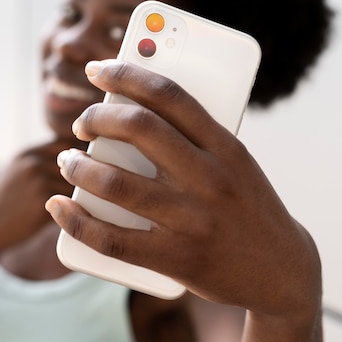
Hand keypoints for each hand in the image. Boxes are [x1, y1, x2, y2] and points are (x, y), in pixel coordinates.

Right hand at [0, 138, 74, 253]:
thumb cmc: (10, 199)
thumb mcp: (17, 169)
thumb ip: (41, 158)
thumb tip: (79, 151)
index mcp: (27, 153)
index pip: (65, 146)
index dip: (76, 158)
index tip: (79, 172)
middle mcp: (32, 164)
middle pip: (73, 165)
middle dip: (79, 179)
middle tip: (77, 192)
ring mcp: (38, 182)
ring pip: (75, 183)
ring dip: (78, 195)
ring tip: (68, 204)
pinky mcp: (45, 203)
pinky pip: (72, 200)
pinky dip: (73, 208)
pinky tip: (63, 214)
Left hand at [46, 60, 320, 320]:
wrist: (283, 272)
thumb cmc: (249, 207)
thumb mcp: (236, 162)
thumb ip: (196, 138)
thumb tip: (135, 115)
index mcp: (226, 146)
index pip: (169, 94)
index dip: (126, 74)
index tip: (99, 69)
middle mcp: (210, 178)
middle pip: (139, 128)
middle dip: (96, 117)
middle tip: (82, 123)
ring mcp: (192, 220)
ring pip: (117, 182)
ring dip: (79, 166)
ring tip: (67, 161)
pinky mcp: (176, 258)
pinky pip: (112, 238)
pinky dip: (76, 220)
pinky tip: (59, 207)